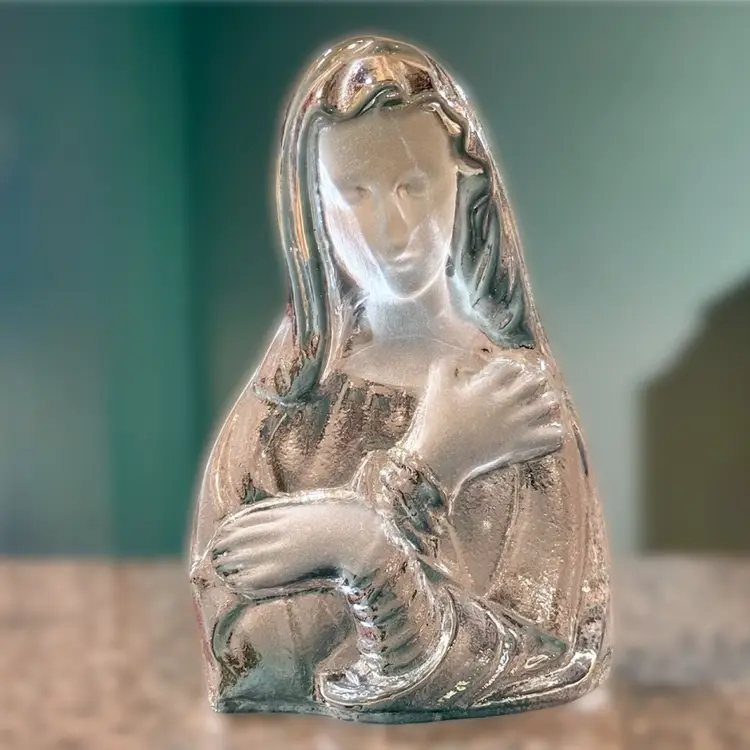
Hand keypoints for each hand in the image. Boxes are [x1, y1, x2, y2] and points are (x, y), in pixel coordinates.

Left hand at [211, 494, 391, 594]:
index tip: (223, 530)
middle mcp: (274, 532)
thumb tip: (285, 510)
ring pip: (244, 555)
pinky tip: (235, 581)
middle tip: (215, 549)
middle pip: (242, 536)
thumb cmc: (335, 522)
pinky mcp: (280, 570)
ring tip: (220, 565)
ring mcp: (276, 551)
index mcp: (281, 516)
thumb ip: (294, 511)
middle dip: (226, 543)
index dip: (234, 526)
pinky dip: (242, 578)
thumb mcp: (311, 510)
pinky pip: (254, 576)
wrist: (346, 535)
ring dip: (230, 560)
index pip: (249, 520)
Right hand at [401, 352, 564, 495]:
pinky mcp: (518, 444)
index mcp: (486, 387)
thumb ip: (444, 367)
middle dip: (533, 380)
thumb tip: (455, 358)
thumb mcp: (436, 390)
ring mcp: (514, 423)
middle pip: (532, 382)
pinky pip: (548, 436)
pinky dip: (555, 432)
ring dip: (547, 400)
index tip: (508, 369)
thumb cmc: (437, 423)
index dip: (510, 365)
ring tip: (547, 401)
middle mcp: (505, 402)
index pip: (509, 367)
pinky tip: (555, 430)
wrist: (440, 458)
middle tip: (532, 383)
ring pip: (545, 404)